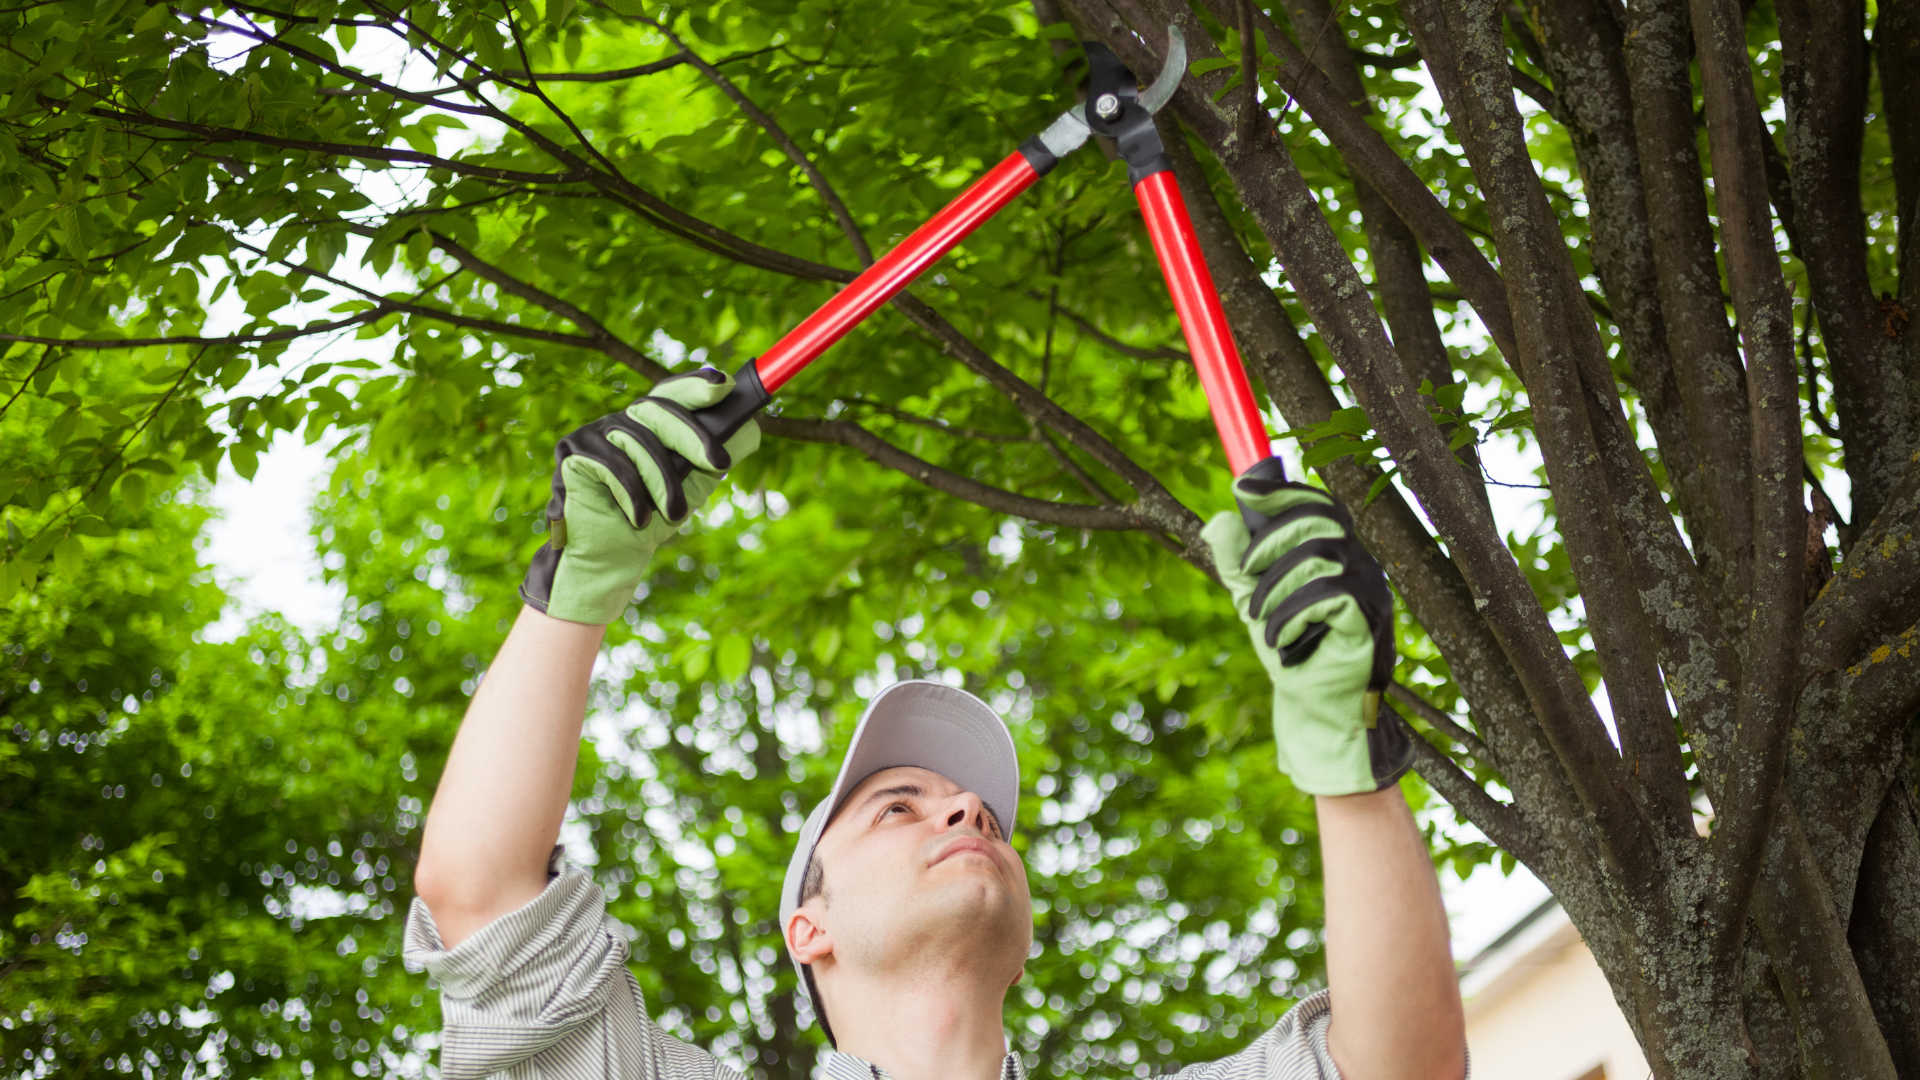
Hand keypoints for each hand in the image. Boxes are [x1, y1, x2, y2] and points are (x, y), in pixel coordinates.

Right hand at [519, 368, 760, 624]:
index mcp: (650, 424)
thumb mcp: (692, 486)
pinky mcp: (572, 451)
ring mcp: (595, 432)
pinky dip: (631, 494)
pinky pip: (610, 463)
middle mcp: (621, 420)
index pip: (673, 394)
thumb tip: (752, 430)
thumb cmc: (651, 519)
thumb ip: (713, 458)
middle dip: (693, 437)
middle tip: (720, 464)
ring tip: (673, 515)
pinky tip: (638, 518)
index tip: (724, 384)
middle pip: (659, 410)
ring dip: (662, 483)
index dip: (696, 384)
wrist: (611, 558)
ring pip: (638, 441)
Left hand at [1201, 475, 1412, 794]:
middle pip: (1317, 522)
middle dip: (1270, 544)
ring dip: (1276, 587)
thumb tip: (1220, 519)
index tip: (1243, 490)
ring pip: (1319, 556)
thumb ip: (1237, 562)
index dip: (1283, 493)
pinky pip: (1330, 595)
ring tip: (1260, 620)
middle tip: (1245, 575)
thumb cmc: (1290, 651)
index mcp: (1335, 553)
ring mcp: (1371, 591)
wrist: (1314, 708)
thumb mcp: (1252, 601)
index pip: (1318, 505)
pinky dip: (1293, 614)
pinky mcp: (1370, 620)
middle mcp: (1359, 564)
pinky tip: (1281, 639)